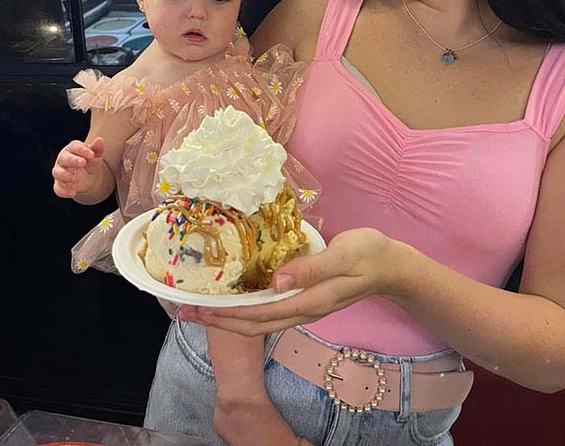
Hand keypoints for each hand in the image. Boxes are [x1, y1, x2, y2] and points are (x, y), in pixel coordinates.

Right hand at [52, 137, 105, 198]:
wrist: (88, 177)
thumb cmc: (90, 162)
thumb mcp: (96, 156)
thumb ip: (97, 148)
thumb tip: (100, 140)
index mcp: (71, 149)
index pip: (74, 146)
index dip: (82, 150)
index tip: (91, 155)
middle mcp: (63, 159)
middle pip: (63, 158)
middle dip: (72, 160)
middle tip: (83, 163)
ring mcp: (59, 172)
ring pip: (58, 172)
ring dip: (66, 175)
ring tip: (76, 178)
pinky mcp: (59, 185)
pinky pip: (58, 188)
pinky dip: (64, 191)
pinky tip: (73, 192)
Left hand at [179, 228, 400, 335]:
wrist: (392, 266)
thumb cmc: (369, 254)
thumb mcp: (343, 256)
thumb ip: (311, 269)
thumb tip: (276, 282)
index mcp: (309, 301)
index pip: (259, 315)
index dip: (226, 315)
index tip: (198, 311)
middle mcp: (303, 310)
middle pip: (254, 324)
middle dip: (219, 321)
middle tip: (186, 313)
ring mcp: (305, 307)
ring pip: (260, 320)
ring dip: (229, 317)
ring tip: (202, 310)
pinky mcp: (306, 298)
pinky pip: (269, 311)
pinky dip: (246, 309)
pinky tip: (235, 300)